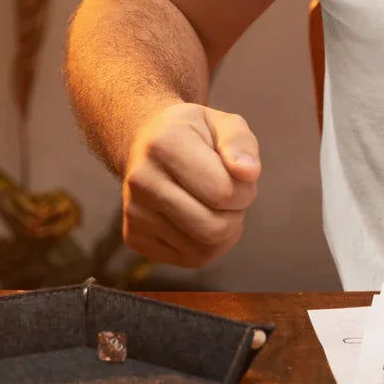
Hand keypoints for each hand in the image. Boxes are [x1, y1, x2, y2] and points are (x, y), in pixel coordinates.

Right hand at [122, 103, 260, 267]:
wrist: (148, 144)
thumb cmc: (196, 134)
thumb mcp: (224, 124)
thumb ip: (241, 144)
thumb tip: (249, 173)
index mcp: (166, 145)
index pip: (222, 192)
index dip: (245, 190)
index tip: (241, 177)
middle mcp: (142, 180)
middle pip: (212, 228)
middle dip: (236, 215)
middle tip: (234, 196)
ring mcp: (134, 213)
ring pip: (202, 250)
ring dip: (226, 232)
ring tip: (219, 206)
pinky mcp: (134, 237)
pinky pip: (189, 259)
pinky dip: (209, 245)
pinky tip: (204, 220)